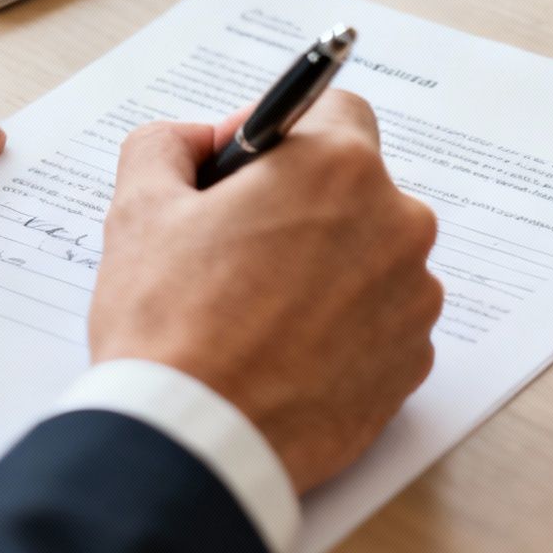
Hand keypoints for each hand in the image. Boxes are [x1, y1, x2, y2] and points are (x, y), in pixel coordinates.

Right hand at [88, 91, 443, 492]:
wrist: (196, 441)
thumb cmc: (169, 324)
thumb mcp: (139, 207)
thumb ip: (169, 145)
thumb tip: (197, 141)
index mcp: (338, 168)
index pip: (335, 110)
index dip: (285, 134)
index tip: (245, 170)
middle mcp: (396, 224)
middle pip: (355, 188)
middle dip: (304, 205)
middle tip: (238, 249)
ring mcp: (413, 298)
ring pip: (371, 257)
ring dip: (327, 268)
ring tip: (258, 313)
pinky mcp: (413, 362)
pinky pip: (382, 323)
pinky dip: (344, 329)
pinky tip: (286, 354)